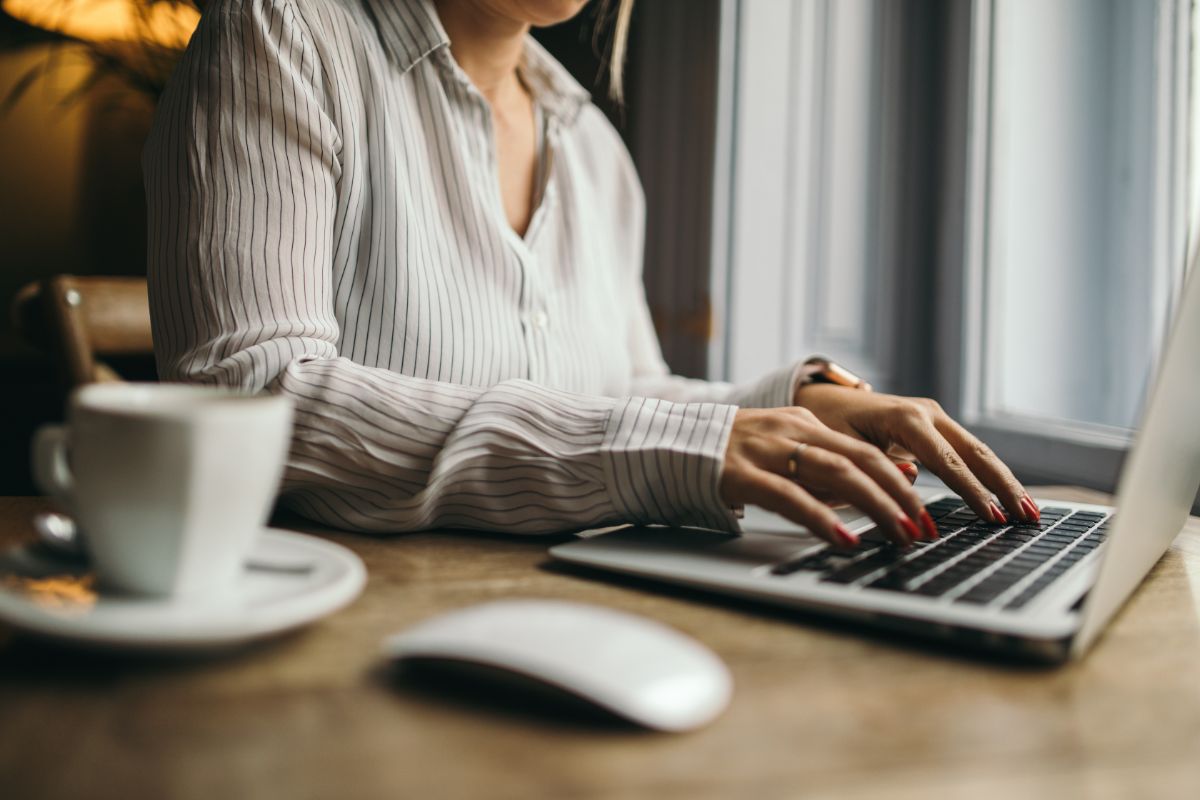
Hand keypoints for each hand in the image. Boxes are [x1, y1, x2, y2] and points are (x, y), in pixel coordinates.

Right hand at [718, 407, 934, 547]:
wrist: (663, 447)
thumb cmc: (728, 460)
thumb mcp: (783, 458)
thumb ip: (826, 471)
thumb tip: (890, 483)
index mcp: (803, 424)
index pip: (865, 450)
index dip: (901, 481)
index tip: (926, 512)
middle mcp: (788, 430)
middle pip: (860, 459)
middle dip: (899, 495)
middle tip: (924, 528)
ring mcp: (763, 450)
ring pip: (834, 472)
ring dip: (874, 505)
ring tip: (899, 534)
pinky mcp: (738, 474)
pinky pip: (788, 496)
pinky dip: (822, 518)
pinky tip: (844, 539)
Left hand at [793, 383, 1039, 525]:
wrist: (824, 401)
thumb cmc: (828, 426)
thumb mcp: (843, 448)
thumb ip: (876, 466)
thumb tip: (914, 479)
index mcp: (904, 418)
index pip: (946, 461)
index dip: (970, 491)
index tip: (990, 517)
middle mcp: (926, 413)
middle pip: (975, 453)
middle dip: (1003, 487)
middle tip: (1027, 518)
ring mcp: (934, 417)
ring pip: (978, 452)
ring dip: (1004, 482)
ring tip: (1028, 513)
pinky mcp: (935, 427)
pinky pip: (967, 453)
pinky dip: (989, 475)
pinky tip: (1006, 498)